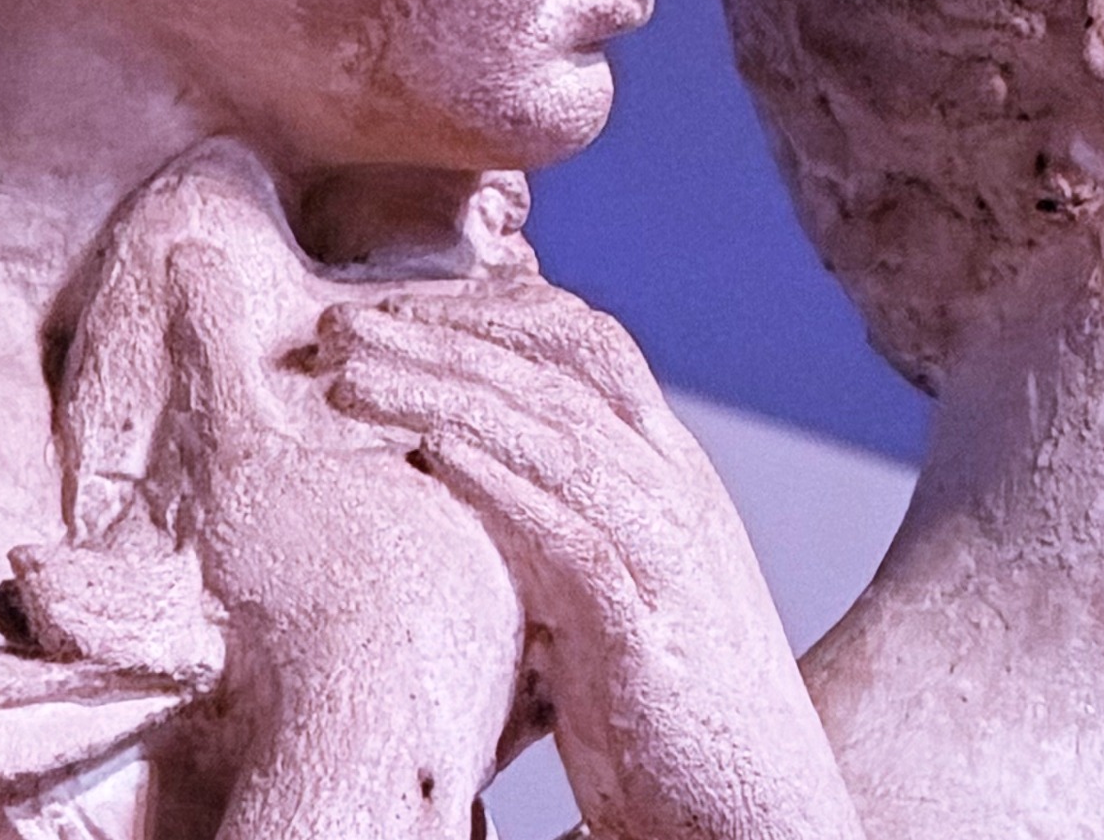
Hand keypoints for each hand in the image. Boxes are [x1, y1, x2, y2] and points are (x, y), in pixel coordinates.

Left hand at [310, 280, 860, 839]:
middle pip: (560, 366)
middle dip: (444, 334)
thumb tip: (449, 495)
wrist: (763, 814)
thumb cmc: (673, 719)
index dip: (484, 315)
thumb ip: (546, 530)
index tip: (387, 316)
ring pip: (556, 431)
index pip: (583, 345)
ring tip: (352, 374)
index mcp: (666, 476)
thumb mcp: (604, 594)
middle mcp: (675, 491)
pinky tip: (430, 453)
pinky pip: (572, 529)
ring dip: (445, 389)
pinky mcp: (649, 626)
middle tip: (340, 323)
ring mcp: (668, 552)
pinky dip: (500, 481)